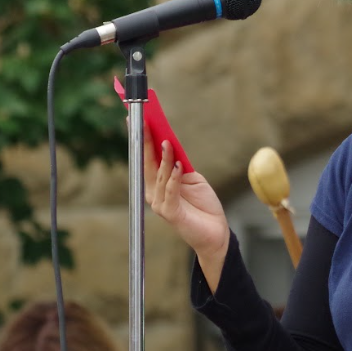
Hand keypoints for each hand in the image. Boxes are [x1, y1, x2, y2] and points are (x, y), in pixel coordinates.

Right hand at [143, 125, 229, 289]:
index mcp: (157, 183)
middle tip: (144, 122)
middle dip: (145, 141)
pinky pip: (171, 191)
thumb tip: (170, 143)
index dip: (142, 139)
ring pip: (160, 175)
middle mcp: (153, 192)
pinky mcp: (170, 213)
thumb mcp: (192, 178)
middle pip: (147, 163)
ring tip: (167, 142)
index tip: (136, 119)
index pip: (147, 157)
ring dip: (164, 157)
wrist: (215, 231)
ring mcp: (160, 203)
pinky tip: (178, 165)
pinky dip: (174, 177)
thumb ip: (180, 164)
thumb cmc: (203, 205)